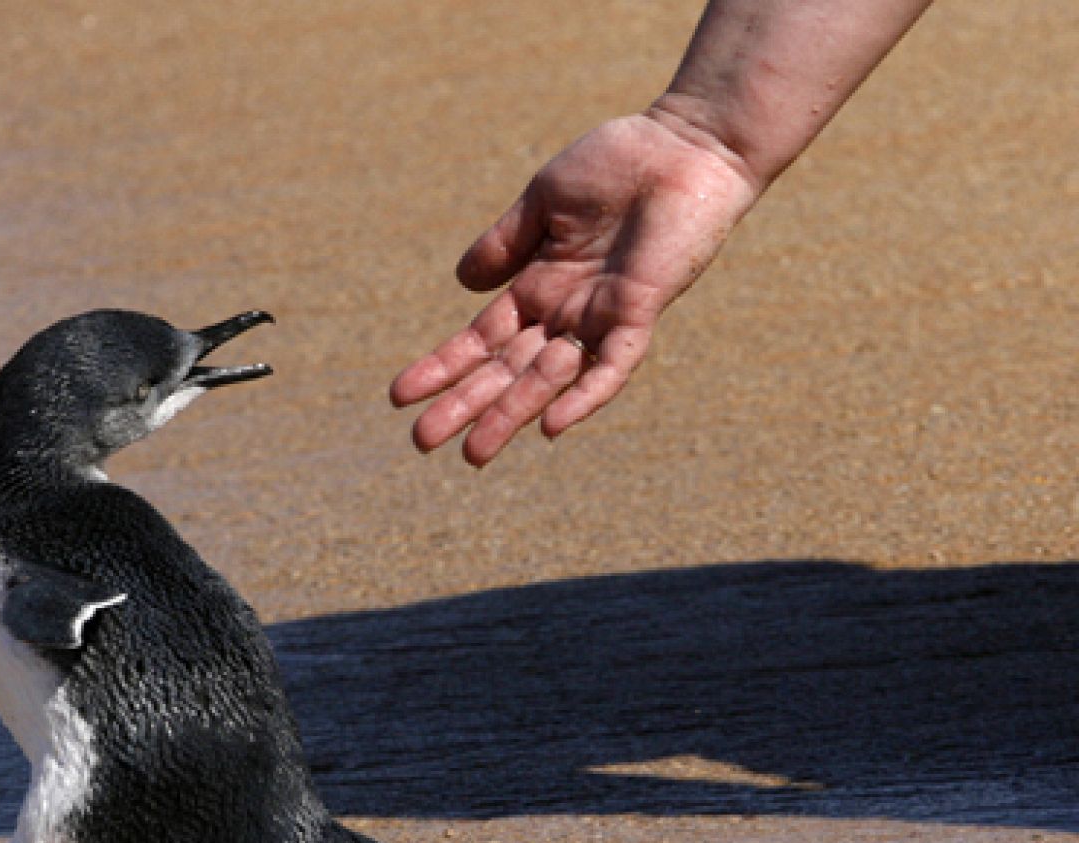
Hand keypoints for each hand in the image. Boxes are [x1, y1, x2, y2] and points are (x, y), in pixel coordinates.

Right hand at [390, 111, 759, 465]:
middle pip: (506, 370)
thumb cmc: (620, 161)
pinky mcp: (639, 311)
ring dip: (510, 415)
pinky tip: (552, 428)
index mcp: (539, 285)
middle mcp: (566, 311)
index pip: (482, 340)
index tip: (400, 395)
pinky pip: (611, 365)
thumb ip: (505, 243)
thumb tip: (462, 285)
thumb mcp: (545, 199)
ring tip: (472, 454)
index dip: (442, 367)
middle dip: (465, 406)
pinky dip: (584, 397)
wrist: (688, 143)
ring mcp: (601, 315)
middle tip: (423, 443)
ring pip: (548, 379)